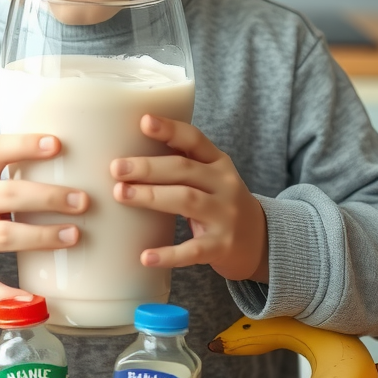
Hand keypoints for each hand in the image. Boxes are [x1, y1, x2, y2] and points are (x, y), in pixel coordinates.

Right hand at [0, 134, 87, 302]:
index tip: (57, 144)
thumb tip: (73, 159)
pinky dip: (9, 294)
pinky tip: (35, 297)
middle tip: (82, 201)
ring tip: (73, 235)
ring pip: (4, 236)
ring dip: (42, 236)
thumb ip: (10, 170)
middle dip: (48, 197)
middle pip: (8, 195)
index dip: (25, 144)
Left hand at [110, 115, 269, 281]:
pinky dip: (168, 253)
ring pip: (186, 200)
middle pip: (184, 169)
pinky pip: (192, 250)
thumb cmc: (220, 203)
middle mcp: (224, 184)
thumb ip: (182, 163)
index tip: (144, 121)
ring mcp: (225, 216)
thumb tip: (129, 153)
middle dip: (148, 167)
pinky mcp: (222, 246)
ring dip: (151, 196)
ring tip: (120, 194)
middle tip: (116, 168)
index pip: (194, 139)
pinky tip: (145, 256)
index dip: (170, 129)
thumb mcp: (211, 177)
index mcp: (218, 162)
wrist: (261, 241)